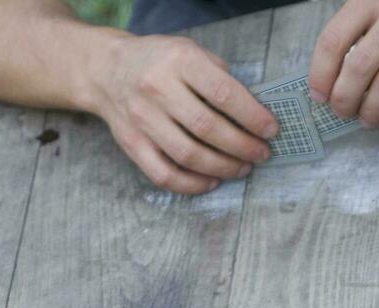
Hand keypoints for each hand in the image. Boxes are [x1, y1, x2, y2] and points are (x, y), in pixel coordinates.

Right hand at [95, 33, 277, 194]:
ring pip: (188, 155)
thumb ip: (218, 76)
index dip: (252, 116)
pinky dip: (192, 185)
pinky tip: (212, 182)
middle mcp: (158, 89)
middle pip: (207, 128)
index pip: (223, 94)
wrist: (107, 71)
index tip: (271, 130)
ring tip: (242, 169)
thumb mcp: (189, 51)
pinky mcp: (132, 144)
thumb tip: (252, 111)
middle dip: (242, 146)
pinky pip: (164, 175)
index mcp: (179, 60)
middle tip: (261, 154)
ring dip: (222, 167)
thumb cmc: (159, 62)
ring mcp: (142, 120)